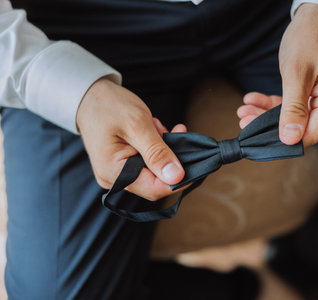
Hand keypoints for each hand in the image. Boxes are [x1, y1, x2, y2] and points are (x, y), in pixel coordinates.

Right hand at [76, 78, 185, 200]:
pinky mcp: (124, 165)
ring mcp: (119, 173)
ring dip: (163, 148)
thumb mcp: (137, 125)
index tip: (196, 161)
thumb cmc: (109, 106)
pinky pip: (148, 162)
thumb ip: (157, 152)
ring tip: (155, 126)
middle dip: (170, 157)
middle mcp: (114, 179)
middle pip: (156, 181)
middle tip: (173, 131)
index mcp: (114, 173)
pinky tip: (152, 129)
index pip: (155, 189)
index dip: (178, 179)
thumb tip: (177, 177)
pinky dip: (156, 146)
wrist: (89, 96)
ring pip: (155, 170)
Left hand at [238, 4, 317, 145]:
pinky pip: (296, 105)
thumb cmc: (310, 37)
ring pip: (295, 117)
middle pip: (302, 126)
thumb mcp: (296, 74)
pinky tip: (255, 100)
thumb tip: (290, 139)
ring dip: (268, 114)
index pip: (312, 133)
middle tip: (244, 119)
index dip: (284, 139)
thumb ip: (293, 108)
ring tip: (245, 109)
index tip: (256, 134)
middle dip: (270, 124)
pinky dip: (275, 104)